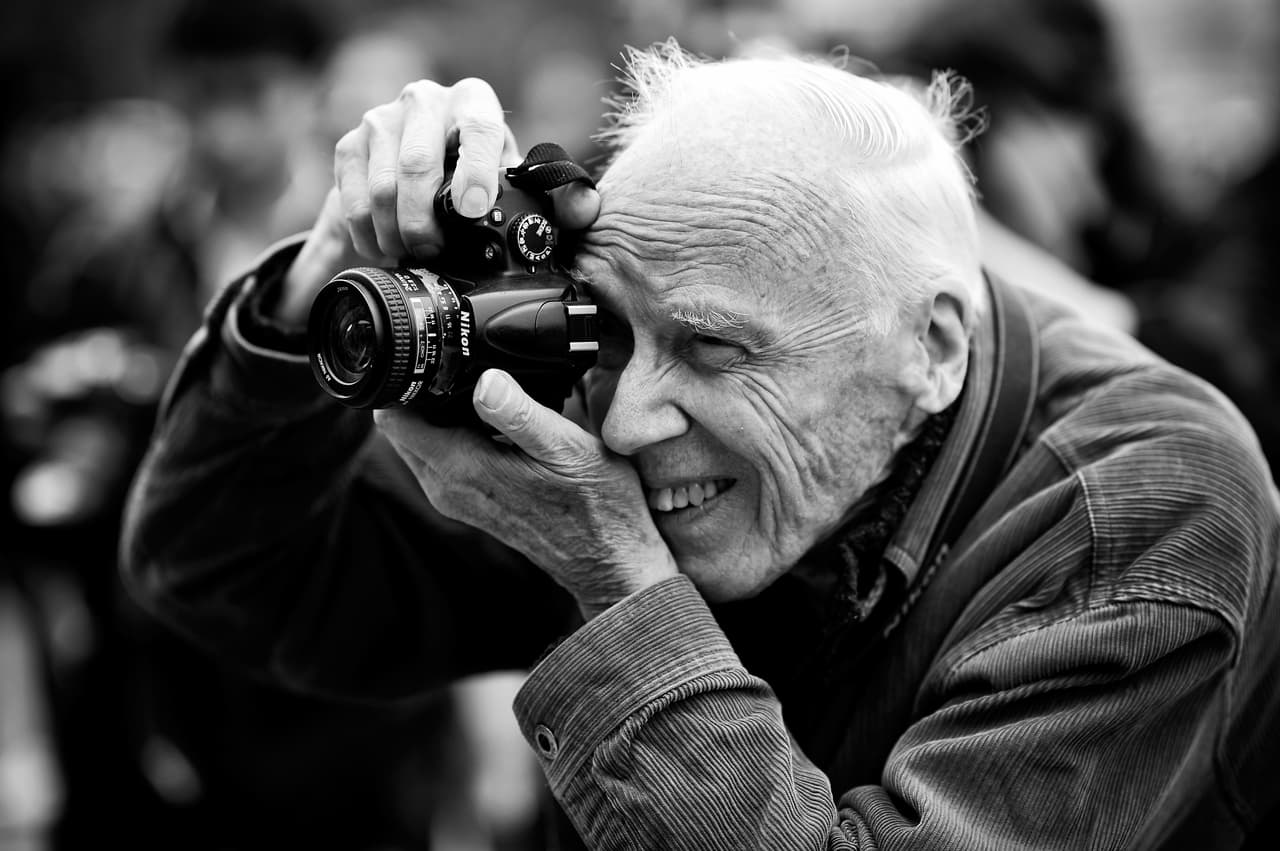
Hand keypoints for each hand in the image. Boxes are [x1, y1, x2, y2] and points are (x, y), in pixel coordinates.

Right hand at [274, 78, 601, 325]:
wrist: (422, 167)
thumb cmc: (479, 177)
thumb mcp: (518, 186)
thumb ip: (557, 200)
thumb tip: (585, 209)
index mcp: (474, 104)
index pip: (479, 130)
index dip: (475, 172)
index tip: (473, 210)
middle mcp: (425, 102)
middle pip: (418, 166)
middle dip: (426, 224)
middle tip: (435, 256)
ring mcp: (381, 120)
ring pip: (381, 190)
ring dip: (396, 237)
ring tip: (412, 258)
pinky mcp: (349, 145)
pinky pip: (351, 202)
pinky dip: (368, 237)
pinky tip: (386, 249)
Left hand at [374, 370, 677, 619]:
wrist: (610, 560)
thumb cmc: (598, 507)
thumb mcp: (567, 449)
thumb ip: (520, 414)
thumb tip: (483, 380)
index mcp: (462, 469)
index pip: (394, 419)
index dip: (404, 382)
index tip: (432, 358)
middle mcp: (449, 487)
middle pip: (402, 427)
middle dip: (418, 393)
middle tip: (458, 365)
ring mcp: (458, 498)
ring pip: (420, 441)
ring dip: (437, 413)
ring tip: (478, 387)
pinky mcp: (472, 502)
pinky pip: (442, 457)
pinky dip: (454, 432)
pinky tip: (492, 419)